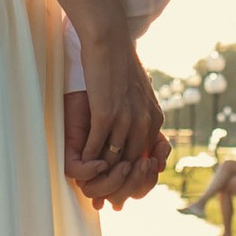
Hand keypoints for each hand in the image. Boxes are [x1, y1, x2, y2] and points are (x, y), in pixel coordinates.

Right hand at [64, 33, 165, 209]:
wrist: (109, 39)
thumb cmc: (119, 62)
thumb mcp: (139, 91)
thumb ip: (141, 112)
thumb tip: (137, 128)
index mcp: (154, 118)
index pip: (145, 156)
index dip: (132, 175)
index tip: (120, 187)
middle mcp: (145, 123)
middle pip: (131, 164)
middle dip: (117, 182)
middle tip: (102, 196)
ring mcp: (126, 120)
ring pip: (114, 159)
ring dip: (100, 174)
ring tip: (89, 182)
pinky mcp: (106, 116)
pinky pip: (97, 147)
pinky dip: (88, 159)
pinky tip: (81, 162)